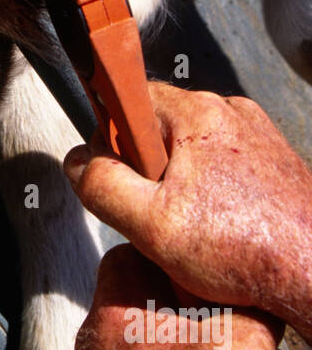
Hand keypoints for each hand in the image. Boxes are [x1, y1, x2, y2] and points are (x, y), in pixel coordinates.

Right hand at [63, 83, 311, 331]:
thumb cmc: (248, 250)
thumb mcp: (151, 225)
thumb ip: (103, 187)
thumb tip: (77, 162)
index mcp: (200, 114)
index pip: (131, 99)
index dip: (112, 138)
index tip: (120, 178)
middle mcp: (232, 114)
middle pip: (160, 128)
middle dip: (147, 170)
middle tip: (156, 216)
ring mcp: (257, 137)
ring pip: (191, 152)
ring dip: (180, 187)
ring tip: (194, 231)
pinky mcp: (273, 163)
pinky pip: (222, 169)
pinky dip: (212, 197)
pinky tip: (219, 232)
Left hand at [71, 246, 281, 349]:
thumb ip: (257, 313)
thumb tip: (268, 297)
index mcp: (115, 308)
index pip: (139, 250)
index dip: (184, 254)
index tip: (219, 269)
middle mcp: (103, 340)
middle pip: (162, 302)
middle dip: (214, 312)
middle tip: (251, 324)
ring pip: (171, 349)